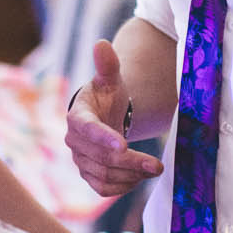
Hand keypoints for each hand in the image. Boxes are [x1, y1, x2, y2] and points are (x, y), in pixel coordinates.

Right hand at [65, 40, 161, 196]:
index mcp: (78, 115)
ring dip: (131, 176)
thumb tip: (102, 44)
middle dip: (131, 162)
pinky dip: (123, 186)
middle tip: (157, 165)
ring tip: (154, 169)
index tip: (124, 144)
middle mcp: (74, 140)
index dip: (103, 137)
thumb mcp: (110, 77)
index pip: (87, 129)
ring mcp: (80, 160)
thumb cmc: (108, 94)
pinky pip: (103, 188)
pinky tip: (140, 177)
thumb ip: (107, 63)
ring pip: (103, 175)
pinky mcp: (88, 174)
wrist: (104, 113)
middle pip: (100, 158)